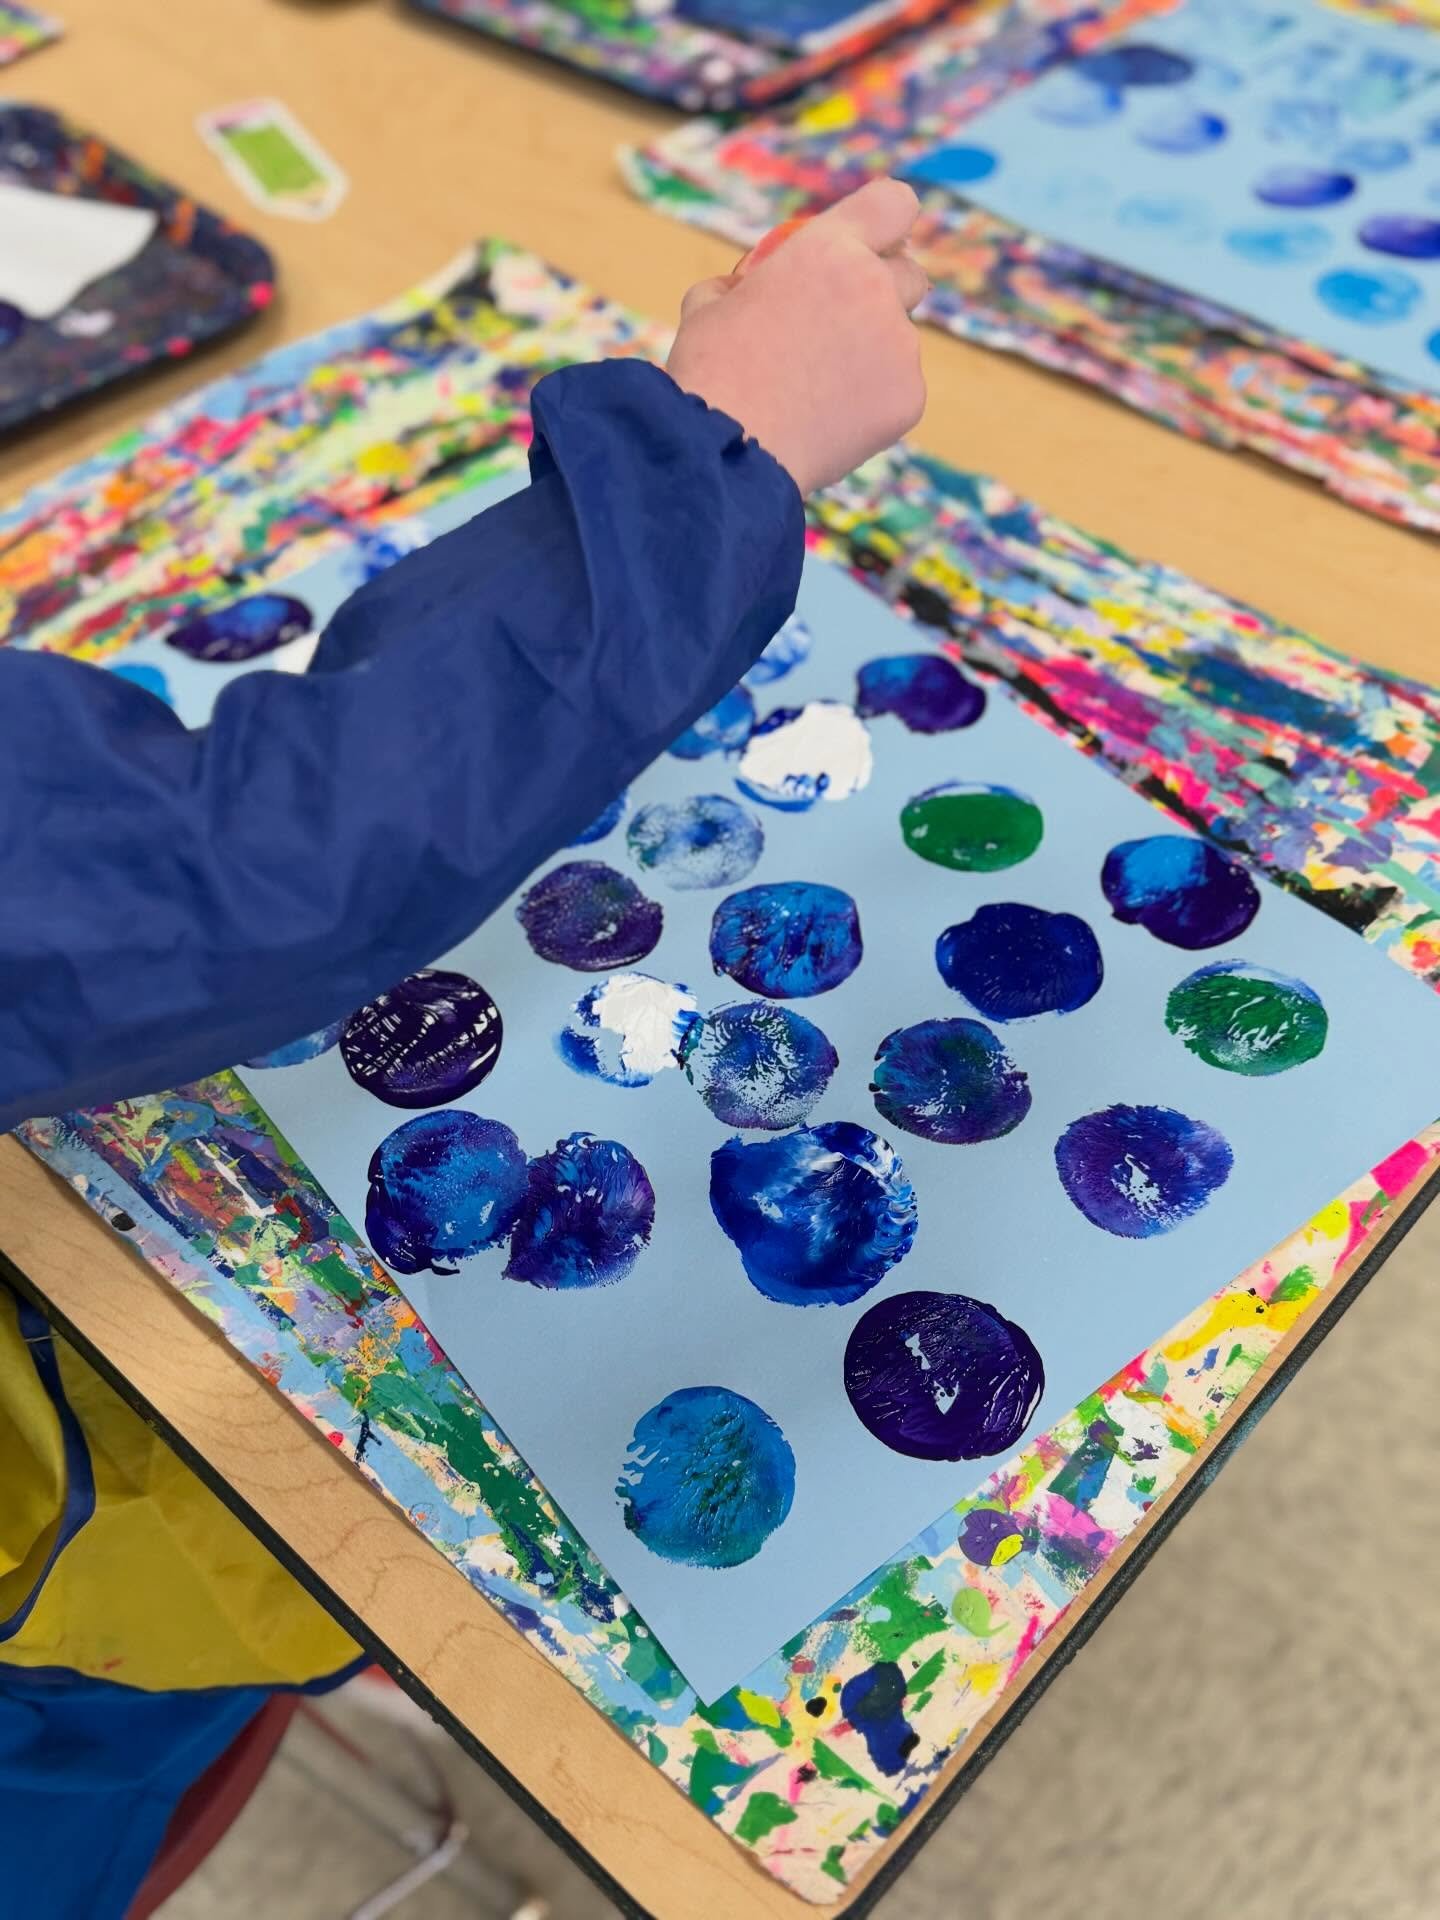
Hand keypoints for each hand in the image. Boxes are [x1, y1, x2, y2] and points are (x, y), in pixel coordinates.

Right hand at [665, 179, 928, 497]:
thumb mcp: (710, 303)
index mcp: (829, 249)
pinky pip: (897, 392)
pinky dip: (870, 404)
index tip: (874, 245)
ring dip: (870, 357)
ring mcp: (899, 346)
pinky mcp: (908, 399)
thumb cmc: (710, 374)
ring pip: (898, 344)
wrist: (726, 450)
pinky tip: (826, 423)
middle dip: (886, 292)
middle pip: (911, 275)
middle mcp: (874, 288)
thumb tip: (749, 288)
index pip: (894, 204)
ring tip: (814, 395)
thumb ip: (750, 283)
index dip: (886, 224)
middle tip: (845, 325)